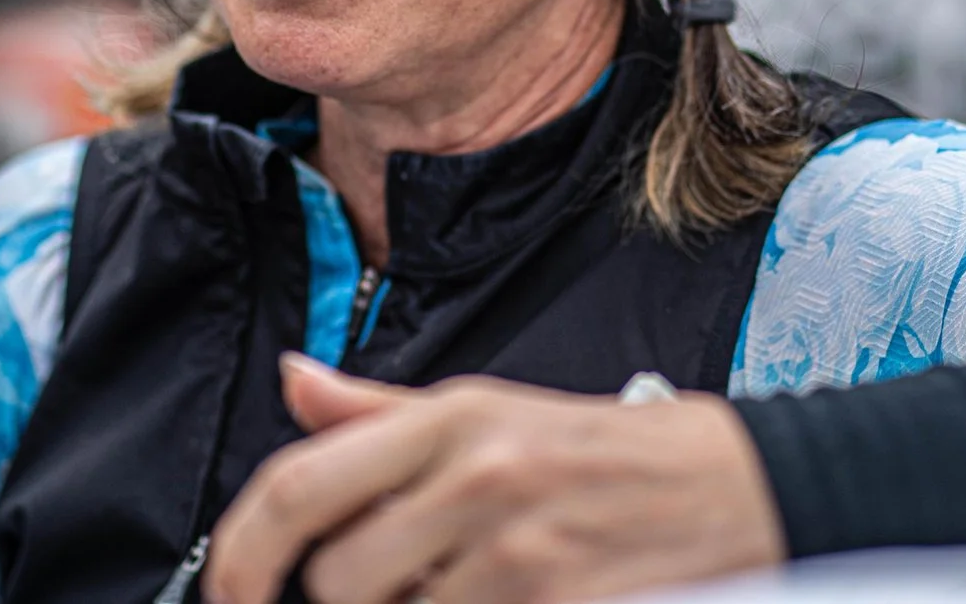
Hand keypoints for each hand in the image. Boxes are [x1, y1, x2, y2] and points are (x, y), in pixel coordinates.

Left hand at [204, 354, 786, 603]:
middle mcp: (476, 475)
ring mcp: (517, 551)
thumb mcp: (488, 410)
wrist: (734, 487)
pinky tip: (510, 598)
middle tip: (416, 575)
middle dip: (361, 596)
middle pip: (337, 579)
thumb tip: (292, 383)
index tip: (232, 596)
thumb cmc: (600, 452)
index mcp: (447, 417)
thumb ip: (377, 413)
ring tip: (473, 584)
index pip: (295, 486)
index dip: (239, 558)